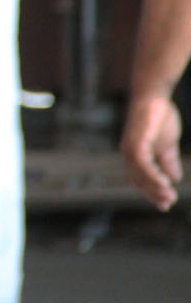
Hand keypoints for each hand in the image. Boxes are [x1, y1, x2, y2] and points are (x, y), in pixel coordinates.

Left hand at [120, 96, 182, 210]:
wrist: (155, 97)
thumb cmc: (159, 118)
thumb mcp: (167, 144)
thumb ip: (168, 161)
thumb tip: (174, 178)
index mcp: (134, 155)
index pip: (140, 179)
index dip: (151, 192)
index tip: (165, 204)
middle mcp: (128, 153)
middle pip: (138, 180)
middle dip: (153, 194)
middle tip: (168, 205)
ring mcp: (130, 147)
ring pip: (140, 174)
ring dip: (154, 187)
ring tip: (169, 196)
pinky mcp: (136, 140)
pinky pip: (142, 162)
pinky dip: (152, 174)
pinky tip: (164, 182)